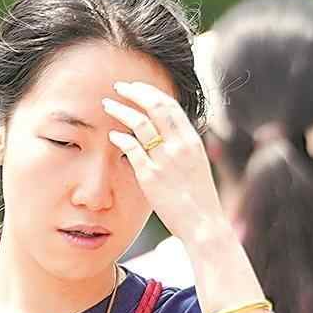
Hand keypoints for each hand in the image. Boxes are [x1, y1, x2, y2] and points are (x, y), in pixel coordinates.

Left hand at [102, 81, 227, 252]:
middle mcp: (179, 146)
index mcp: (192, 141)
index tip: (137, 88)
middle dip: (134, 92)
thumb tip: (166, 134)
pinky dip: (120, 137)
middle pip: (155, 106)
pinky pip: (131, 148)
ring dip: (121, 110)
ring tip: (108, 105)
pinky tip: (112, 135)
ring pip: (139, 123)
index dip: (151, 92)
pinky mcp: (150, 176)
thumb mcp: (197, 165)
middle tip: (119, 87)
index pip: (170, 105)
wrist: (204, 224)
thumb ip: (182, 148)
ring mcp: (165, 160)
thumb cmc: (200, 199)